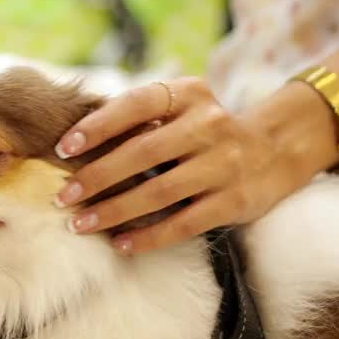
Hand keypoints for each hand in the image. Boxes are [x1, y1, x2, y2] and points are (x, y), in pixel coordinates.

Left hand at [52, 77, 319, 253]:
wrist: (276, 149)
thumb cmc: (204, 130)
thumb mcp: (180, 108)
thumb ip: (138, 117)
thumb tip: (71, 141)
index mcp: (188, 95)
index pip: (137, 104)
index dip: (98, 125)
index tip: (63, 147)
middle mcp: (209, 125)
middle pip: (143, 152)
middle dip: (97, 176)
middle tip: (62, 196)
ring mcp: (225, 164)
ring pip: (160, 192)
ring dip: (114, 211)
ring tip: (79, 224)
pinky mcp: (235, 201)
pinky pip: (184, 223)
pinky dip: (149, 236)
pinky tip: (120, 244)